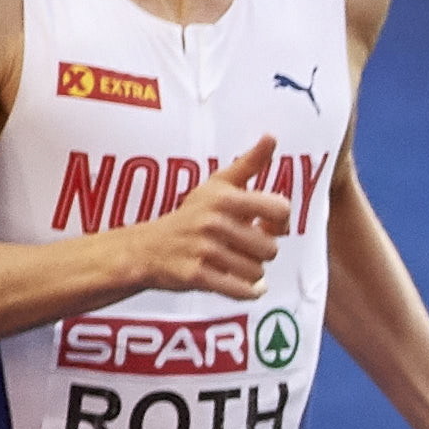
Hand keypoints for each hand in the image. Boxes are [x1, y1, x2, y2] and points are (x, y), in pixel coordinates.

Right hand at [128, 134, 290, 296]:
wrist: (147, 248)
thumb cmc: (192, 216)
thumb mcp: (217, 185)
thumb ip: (249, 164)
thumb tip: (271, 136)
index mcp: (224, 197)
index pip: (281, 209)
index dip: (280, 221)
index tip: (267, 223)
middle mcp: (213, 221)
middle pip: (271, 248)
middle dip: (261, 252)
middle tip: (242, 247)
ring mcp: (204, 249)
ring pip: (258, 272)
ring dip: (251, 272)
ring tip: (233, 262)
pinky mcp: (196, 275)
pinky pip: (242, 291)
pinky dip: (246, 292)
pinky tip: (239, 284)